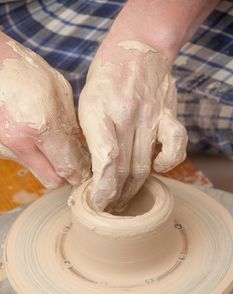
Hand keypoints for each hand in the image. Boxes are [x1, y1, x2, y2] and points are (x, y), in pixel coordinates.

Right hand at [0, 36, 89, 187]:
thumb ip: (70, 124)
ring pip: (38, 171)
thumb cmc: (25, 73)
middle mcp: (21, 141)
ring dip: (50, 165)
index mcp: (42, 125)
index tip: (86, 170)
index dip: (80, 172)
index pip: (68, 164)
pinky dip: (34, 155)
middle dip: (66, 176)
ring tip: (53, 146)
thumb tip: (79, 150)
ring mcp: (6, 147)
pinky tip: (34, 137)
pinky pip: (24, 161)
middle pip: (53, 179)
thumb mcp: (58, 92)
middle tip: (74, 166)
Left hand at [78, 40, 187, 210]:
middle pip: (125, 169)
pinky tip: (158, 169)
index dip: (103, 189)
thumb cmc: (105, 79)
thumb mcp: (86, 104)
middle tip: (109, 207)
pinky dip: (168, 163)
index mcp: (99, 113)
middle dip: (116, 195)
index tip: (98, 203)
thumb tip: (96, 170)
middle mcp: (126, 116)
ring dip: (135, 188)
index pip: (105, 161)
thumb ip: (92, 136)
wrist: (134, 49)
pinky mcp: (168, 113)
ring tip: (125, 200)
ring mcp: (150, 115)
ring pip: (145, 164)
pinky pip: (176, 145)